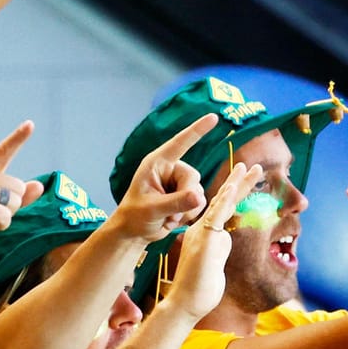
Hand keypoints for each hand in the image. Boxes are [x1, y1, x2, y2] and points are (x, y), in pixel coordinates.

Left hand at [111, 113, 213, 241]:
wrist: (134, 232)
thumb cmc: (134, 216)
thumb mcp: (152, 210)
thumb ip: (176, 202)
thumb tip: (199, 196)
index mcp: (157, 163)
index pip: (180, 143)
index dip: (197, 130)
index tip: (213, 117)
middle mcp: (170, 170)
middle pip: (193, 177)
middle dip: (186, 198)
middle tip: (170, 215)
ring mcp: (178, 183)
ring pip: (199, 192)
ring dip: (186, 210)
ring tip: (167, 217)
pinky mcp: (185, 196)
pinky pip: (199, 202)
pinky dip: (188, 214)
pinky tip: (172, 220)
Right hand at [161, 157, 260, 319]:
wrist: (185, 303)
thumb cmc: (199, 290)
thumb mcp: (214, 265)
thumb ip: (220, 250)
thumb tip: (226, 241)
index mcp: (206, 234)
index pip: (224, 209)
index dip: (236, 194)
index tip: (246, 180)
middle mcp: (203, 229)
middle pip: (224, 200)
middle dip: (240, 182)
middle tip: (254, 166)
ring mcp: (202, 233)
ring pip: (221, 202)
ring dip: (237, 183)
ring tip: (249, 167)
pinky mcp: (204, 239)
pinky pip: (216, 215)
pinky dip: (225, 199)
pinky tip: (233, 186)